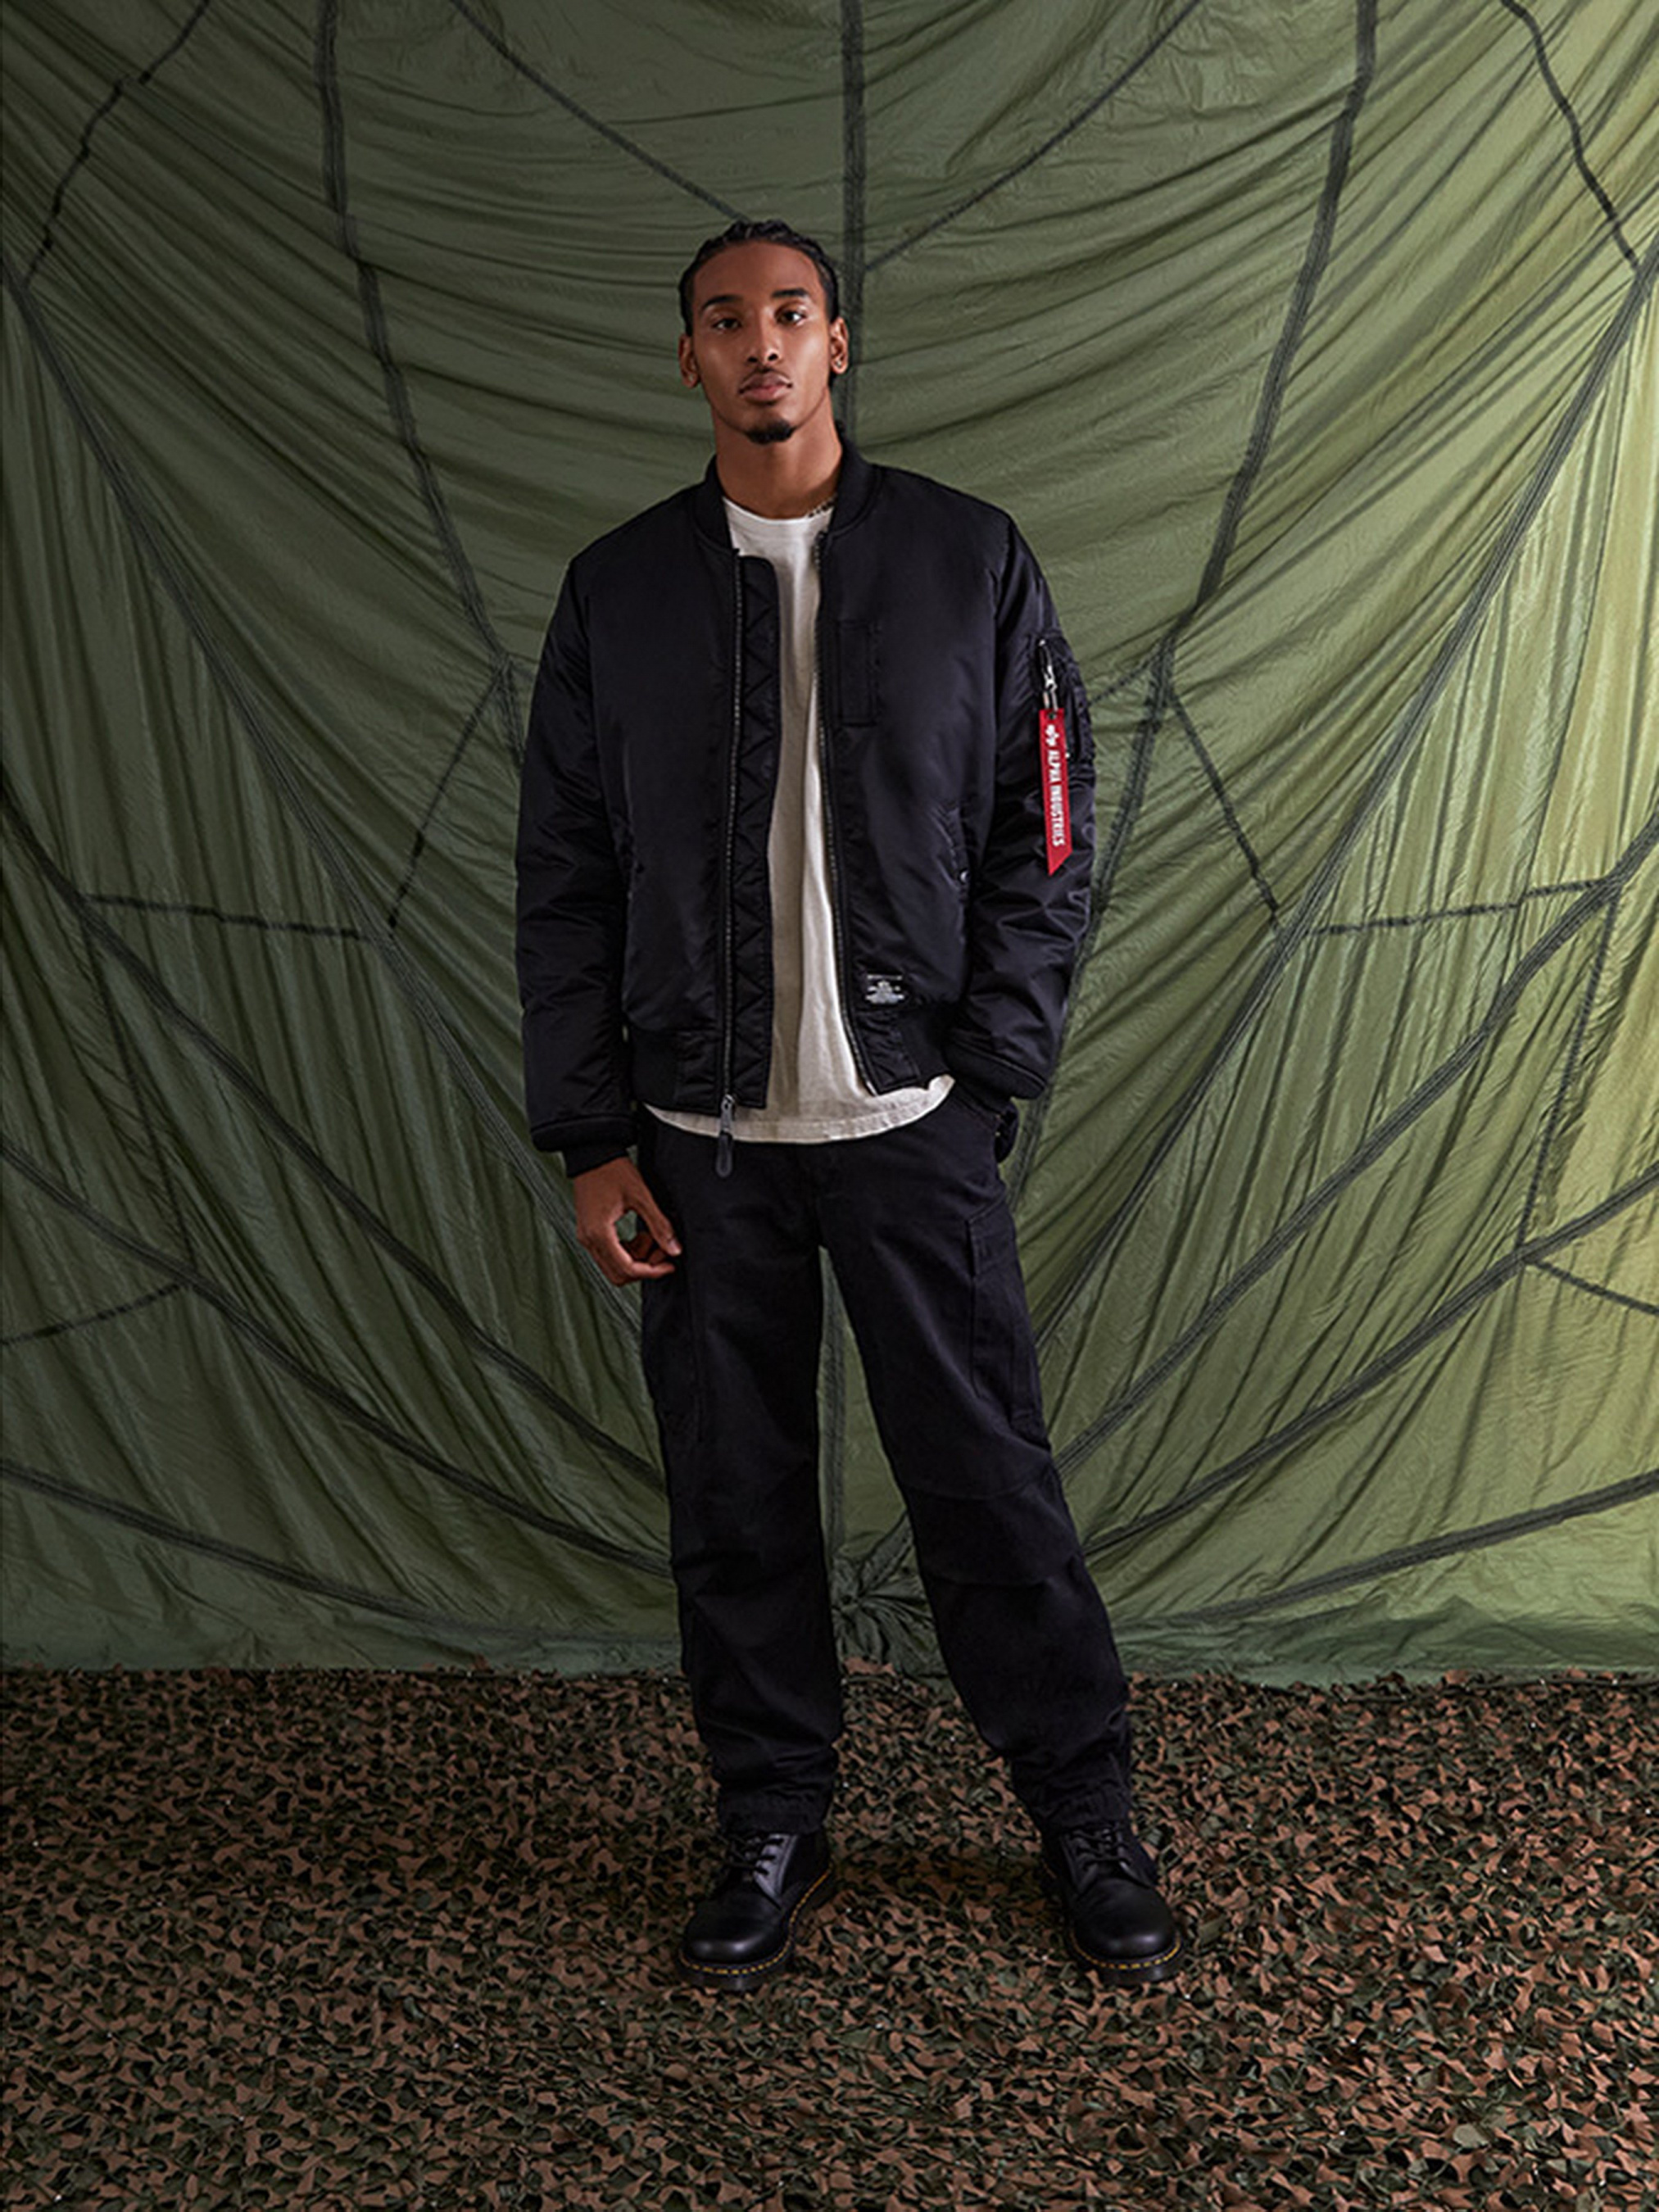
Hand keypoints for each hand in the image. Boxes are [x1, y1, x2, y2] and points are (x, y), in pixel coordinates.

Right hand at [573, 1157, 680, 1285]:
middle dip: (644, 1267)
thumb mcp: (641, 1197)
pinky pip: (610, 1253)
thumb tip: (674, 1249)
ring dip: (637, 1258)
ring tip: (653, 1237)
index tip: (668, 1265)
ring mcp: (587, 1236)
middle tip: (662, 1251)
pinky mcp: (589, 1232)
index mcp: (599, 1233)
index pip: (626, 1268)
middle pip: (618, 1274)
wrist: (592, 1154)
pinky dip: (628, 1250)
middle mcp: (589, 1239)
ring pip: (614, 1265)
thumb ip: (659, 1225)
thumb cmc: (612, 1170)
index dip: (651, 1271)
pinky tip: (641, 1234)